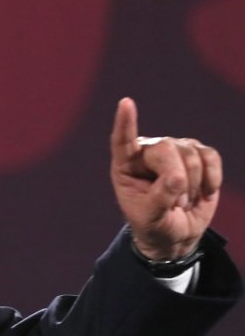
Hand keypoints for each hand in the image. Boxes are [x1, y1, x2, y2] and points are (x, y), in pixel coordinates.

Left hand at [110, 97, 221, 259]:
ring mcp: (174, 149)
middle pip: (167, 149)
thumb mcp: (150, 218)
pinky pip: (211, 157)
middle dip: (178, 179)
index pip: (122, 140)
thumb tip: (177, 178)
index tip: (126, 103)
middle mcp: (148, 151)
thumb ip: (160, 199)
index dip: (125, 122)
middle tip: (177, 205)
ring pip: (191, 154)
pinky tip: (205, 192)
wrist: (176, 232)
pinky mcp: (198, 154)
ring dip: (193, 186)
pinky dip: (212, 178)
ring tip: (184, 202)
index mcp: (126, 164)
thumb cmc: (154, 223)